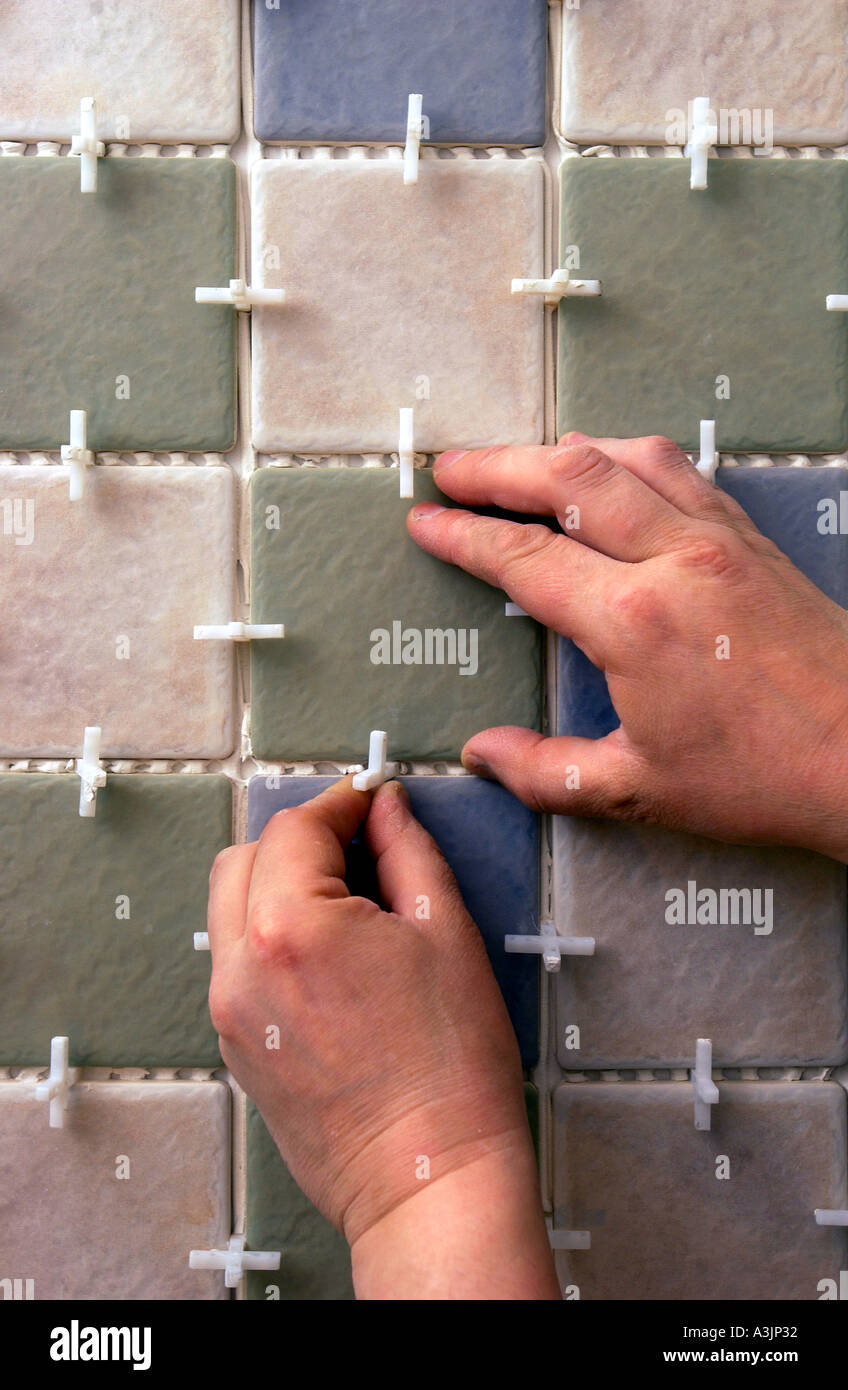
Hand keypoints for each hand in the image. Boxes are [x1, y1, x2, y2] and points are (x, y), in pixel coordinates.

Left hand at [207, 776, 557, 1299]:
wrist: (428, 1179)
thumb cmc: (452, 1065)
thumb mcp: (446, 934)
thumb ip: (407, 853)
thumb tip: (385, 807)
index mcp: (292, 926)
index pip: (298, 828)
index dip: (340, 804)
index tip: (371, 801)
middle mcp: (241, 965)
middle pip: (247, 858)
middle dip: (300, 840)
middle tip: (359, 849)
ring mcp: (229, 1012)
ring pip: (231, 909)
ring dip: (277, 885)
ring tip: (345, 905)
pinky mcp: (234, 1048)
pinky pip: (236, 962)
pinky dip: (269, 936)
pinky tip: (328, 959)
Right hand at [408, 435, 847, 861]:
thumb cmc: (764, 776)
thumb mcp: (641, 789)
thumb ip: (548, 771)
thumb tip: (483, 755)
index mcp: (634, 621)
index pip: (525, 556)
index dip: (464, 534)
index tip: (425, 520)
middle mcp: (674, 560)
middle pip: (569, 479)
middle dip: (497, 466)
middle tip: (451, 467)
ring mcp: (719, 540)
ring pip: (627, 457)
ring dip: (564, 450)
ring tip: (522, 460)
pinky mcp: (752, 540)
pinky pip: (681, 471)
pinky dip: (631, 456)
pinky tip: (614, 467)